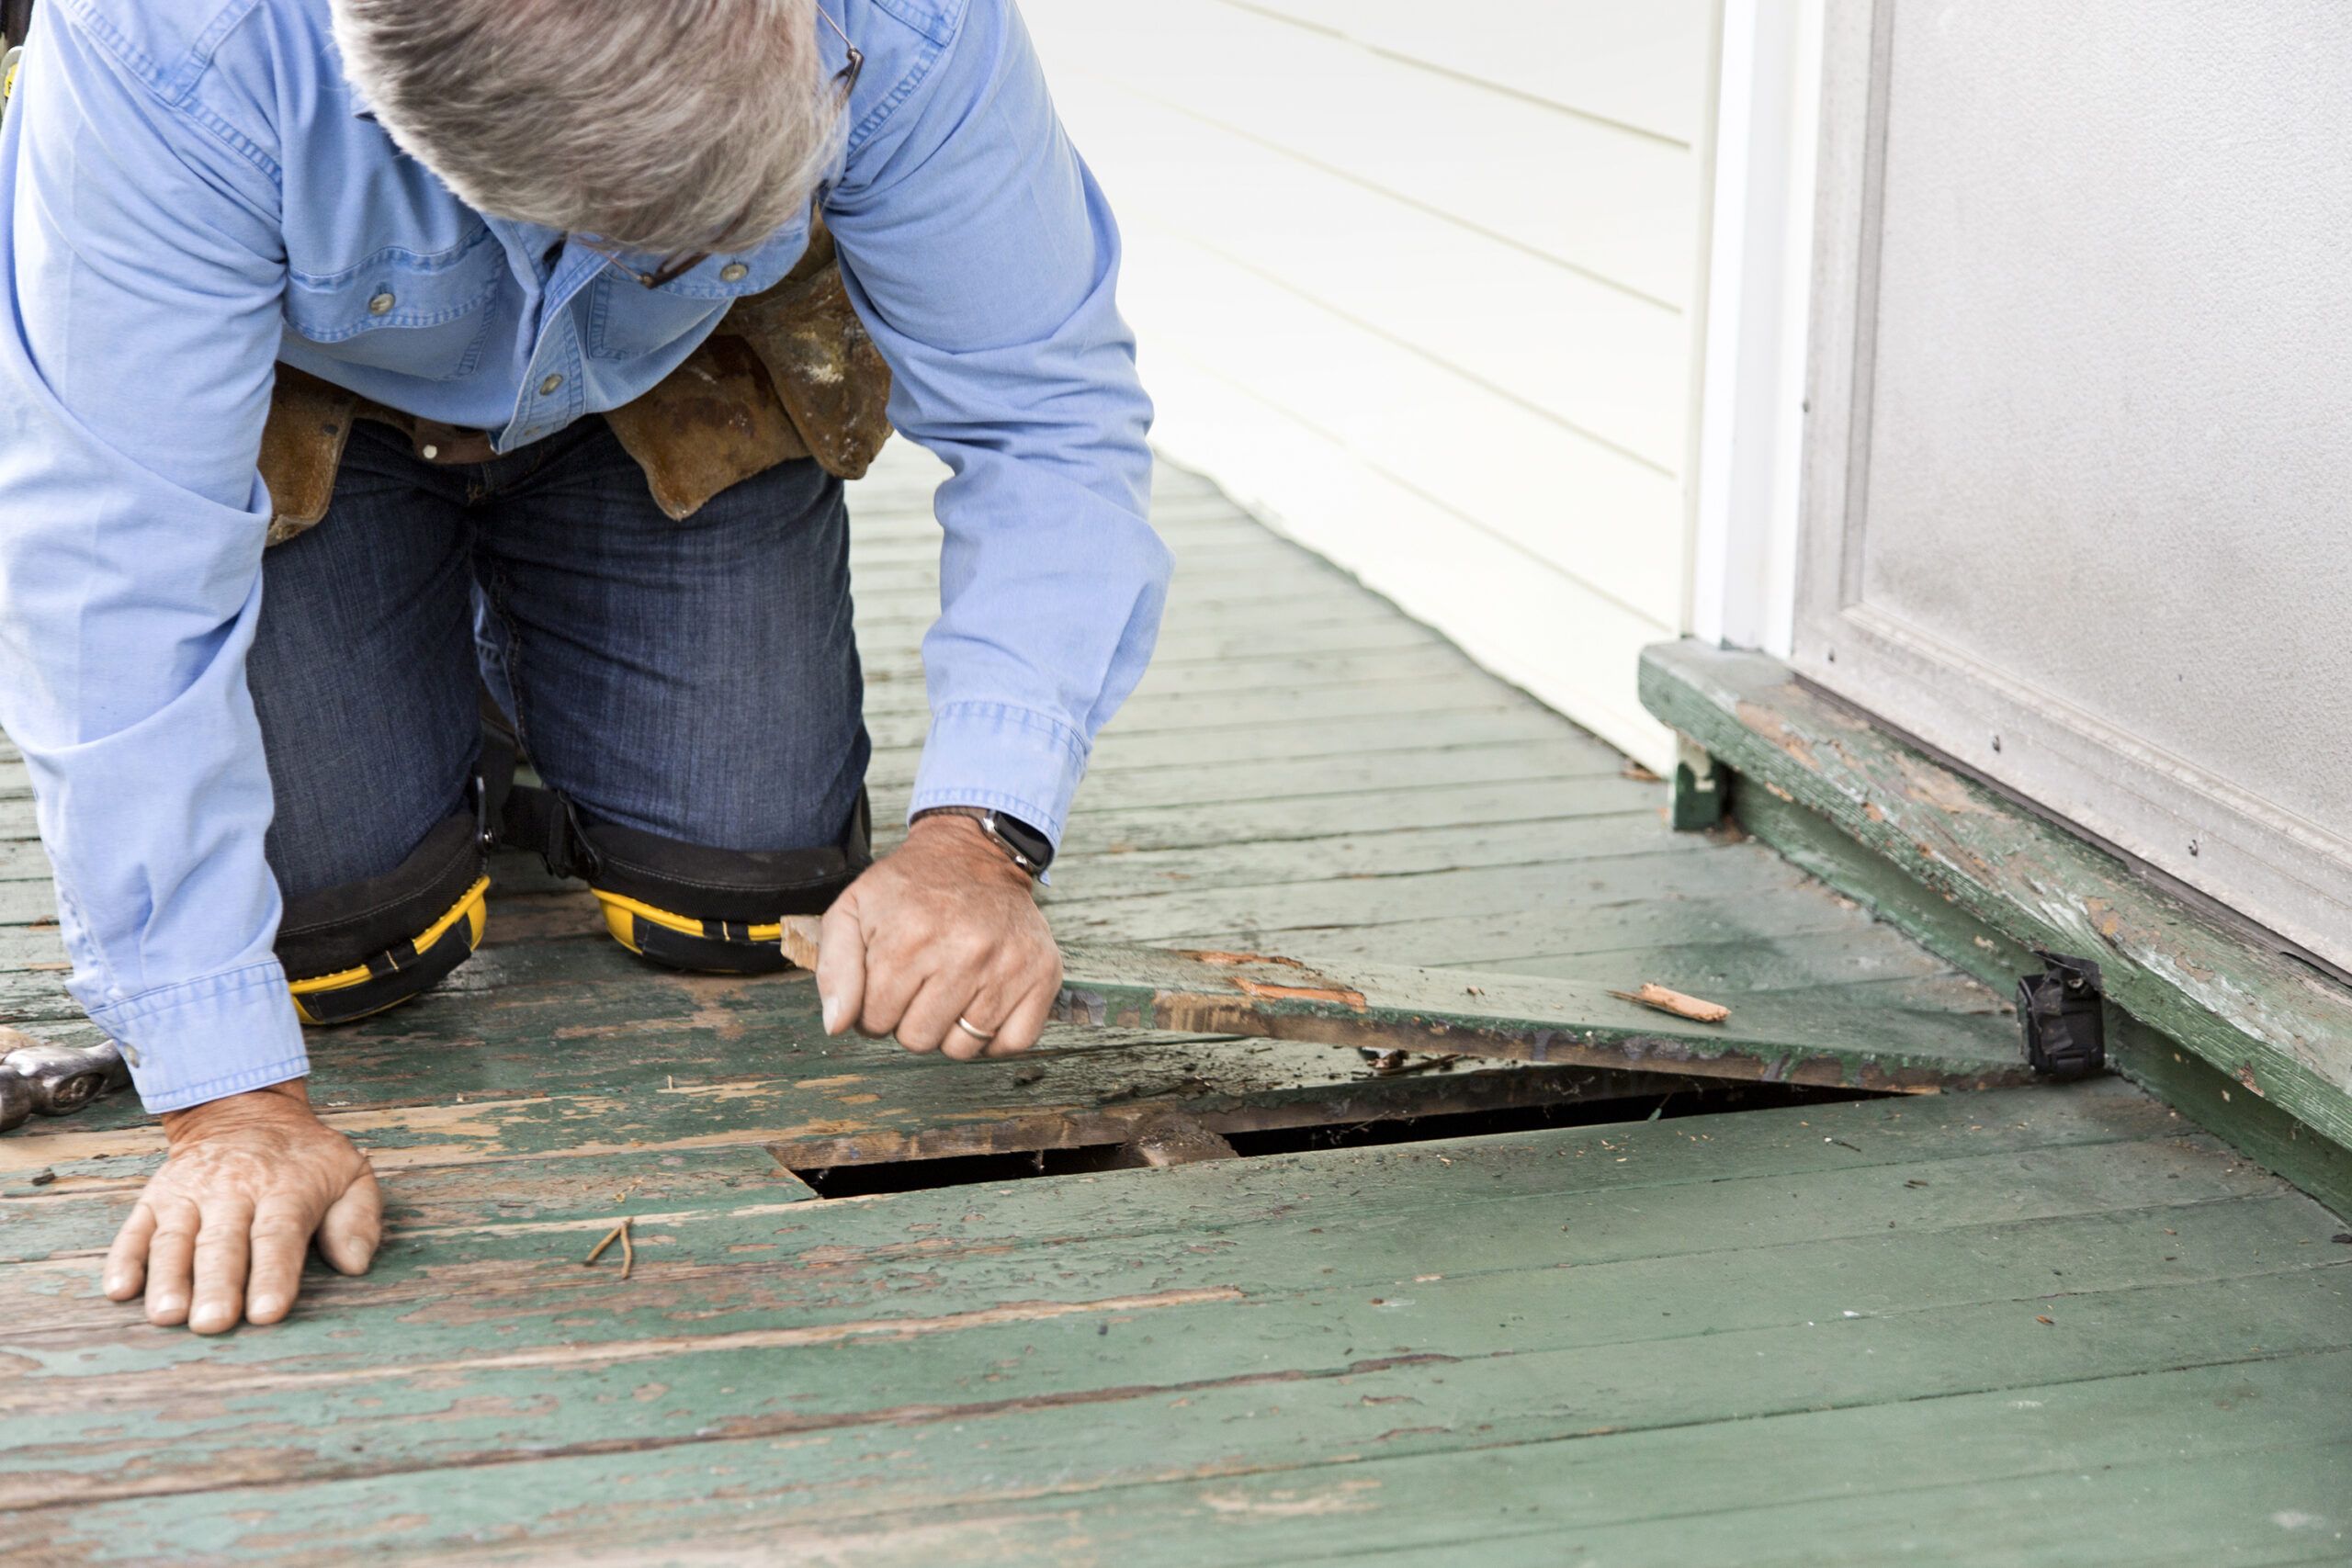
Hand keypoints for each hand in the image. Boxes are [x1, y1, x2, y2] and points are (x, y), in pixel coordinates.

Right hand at [104, 1079, 380, 1333]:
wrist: (245, 1109)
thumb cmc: (303, 1158)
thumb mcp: (349, 1174)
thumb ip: (359, 1218)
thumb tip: (356, 1263)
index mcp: (286, 1189)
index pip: (278, 1236)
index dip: (273, 1275)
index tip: (267, 1312)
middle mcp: (233, 1190)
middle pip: (222, 1243)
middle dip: (217, 1285)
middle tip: (212, 1323)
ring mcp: (189, 1194)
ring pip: (175, 1240)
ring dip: (168, 1279)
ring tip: (167, 1315)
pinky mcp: (155, 1198)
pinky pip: (135, 1230)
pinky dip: (125, 1259)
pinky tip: (120, 1290)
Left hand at [816, 813, 1061, 1058]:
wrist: (975, 855)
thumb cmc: (909, 889)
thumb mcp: (853, 911)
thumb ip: (834, 968)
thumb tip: (837, 1026)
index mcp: (909, 937)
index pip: (875, 1022)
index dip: (874, 1010)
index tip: (888, 982)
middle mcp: (964, 951)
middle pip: (919, 1040)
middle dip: (910, 1021)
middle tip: (920, 985)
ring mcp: (1008, 965)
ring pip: (963, 1048)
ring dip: (950, 1029)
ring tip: (951, 991)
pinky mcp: (1043, 974)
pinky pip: (1012, 1044)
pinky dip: (995, 1037)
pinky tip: (982, 1004)